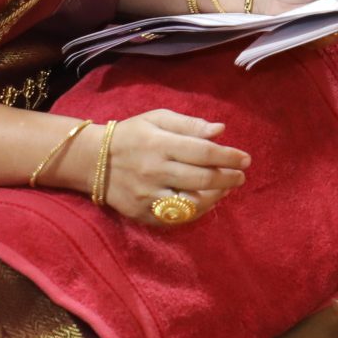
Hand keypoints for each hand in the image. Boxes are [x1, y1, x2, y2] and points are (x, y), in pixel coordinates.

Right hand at [98, 109, 248, 225]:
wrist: (91, 161)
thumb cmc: (131, 135)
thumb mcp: (158, 118)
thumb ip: (190, 125)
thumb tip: (220, 130)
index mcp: (160, 144)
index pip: (204, 152)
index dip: (229, 156)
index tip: (246, 159)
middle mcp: (154, 171)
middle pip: (201, 178)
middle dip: (228, 178)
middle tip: (241, 176)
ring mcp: (146, 195)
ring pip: (190, 203)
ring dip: (216, 197)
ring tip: (227, 190)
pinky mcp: (140, 212)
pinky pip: (174, 218)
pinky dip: (195, 212)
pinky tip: (207, 203)